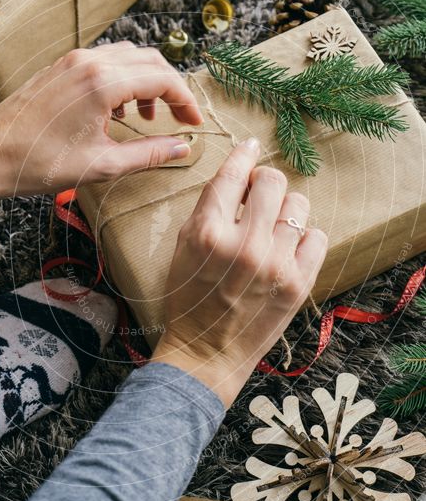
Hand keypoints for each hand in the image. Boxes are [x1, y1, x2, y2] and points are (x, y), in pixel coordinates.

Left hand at [0, 42, 202, 202]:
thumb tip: (182, 147)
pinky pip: (106, 61)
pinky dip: (124, 79)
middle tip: (179, 118)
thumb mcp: (102, 165)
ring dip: (147, 82)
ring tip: (147, 116)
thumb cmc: (40, 163)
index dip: (186, 100)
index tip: (193, 123)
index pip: (163, 78)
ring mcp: (74, 60)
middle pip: (150, 60)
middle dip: (171, 88)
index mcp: (103, 84)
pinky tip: (118, 110)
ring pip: (128, 57)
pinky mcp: (62, 66)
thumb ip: (149, 154)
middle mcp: (90, 62)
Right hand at [153, 139, 327, 407]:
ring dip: (285, 210)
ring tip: (273, 227)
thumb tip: (239, 175)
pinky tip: (287, 249)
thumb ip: (208, 210)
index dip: (244, 154)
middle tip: (259, 196)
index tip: (251, 147)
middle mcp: (244, 244)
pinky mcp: (298, 283)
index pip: (232, 175)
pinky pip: (317, 237)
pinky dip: (304, 238)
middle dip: (265, 183)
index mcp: (207, 232)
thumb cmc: (188, 301)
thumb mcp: (183, 249)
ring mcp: (275, 264)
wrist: (205, 353)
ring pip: (299, 205)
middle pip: (272, 181)